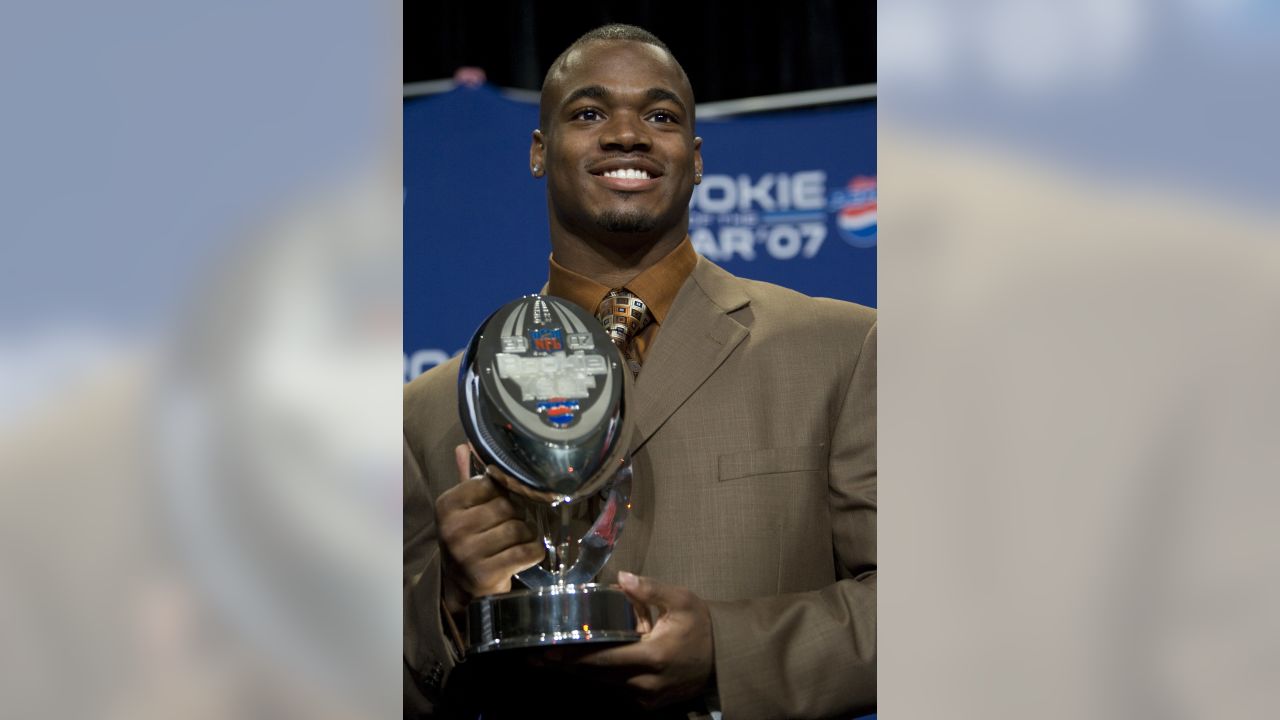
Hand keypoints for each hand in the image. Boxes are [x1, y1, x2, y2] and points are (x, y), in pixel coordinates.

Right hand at [436, 444, 543, 614]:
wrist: (464, 589)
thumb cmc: (470, 540)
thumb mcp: (464, 509)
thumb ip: (467, 477)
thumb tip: (465, 443)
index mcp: (446, 506)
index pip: (490, 484)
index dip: (502, 494)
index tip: (497, 507)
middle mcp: (451, 529)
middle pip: (507, 507)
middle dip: (517, 516)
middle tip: (510, 527)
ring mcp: (466, 554)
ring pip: (520, 529)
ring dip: (527, 535)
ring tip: (517, 542)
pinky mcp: (485, 575)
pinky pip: (527, 552)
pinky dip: (534, 552)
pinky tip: (525, 555)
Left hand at [547, 572, 715, 710]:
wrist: (724, 658)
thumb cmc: (700, 626)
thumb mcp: (682, 600)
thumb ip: (651, 590)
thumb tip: (622, 577)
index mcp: (654, 656)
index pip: (605, 659)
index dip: (575, 658)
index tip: (549, 652)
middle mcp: (647, 682)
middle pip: (598, 676)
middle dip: (567, 667)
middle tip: (537, 658)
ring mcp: (648, 697)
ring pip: (605, 686)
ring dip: (580, 674)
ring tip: (550, 662)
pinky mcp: (649, 704)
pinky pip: (618, 691)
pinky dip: (600, 679)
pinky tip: (582, 668)